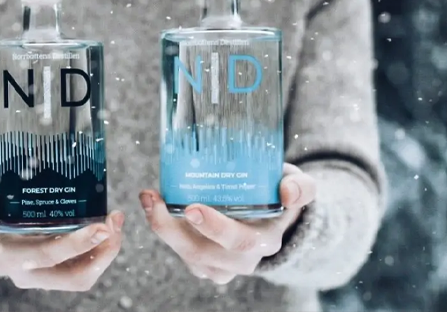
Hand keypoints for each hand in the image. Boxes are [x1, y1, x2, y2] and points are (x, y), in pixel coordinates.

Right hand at [0, 175, 123, 291]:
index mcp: (6, 257)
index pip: (46, 257)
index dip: (76, 244)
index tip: (101, 227)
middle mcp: (25, 273)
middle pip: (74, 276)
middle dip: (102, 252)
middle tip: (115, 223)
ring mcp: (42, 274)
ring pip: (83, 276)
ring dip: (106, 253)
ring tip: (116, 221)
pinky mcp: (54, 267)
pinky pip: (83, 267)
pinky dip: (100, 250)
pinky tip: (108, 224)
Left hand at [140, 163, 315, 283]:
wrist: (272, 211)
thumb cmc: (279, 192)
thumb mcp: (299, 185)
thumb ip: (301, 187)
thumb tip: (289, 191)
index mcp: (264, 240)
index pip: (239, 241)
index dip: (215, 227)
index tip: (192, 208)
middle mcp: (241, 259)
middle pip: (203, 252)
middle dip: (175, 230)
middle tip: (158, 202)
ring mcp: (219, 264)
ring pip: (186, 254)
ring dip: (162, 227)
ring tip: (148, 198)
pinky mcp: (202, 262)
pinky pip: (179, 251)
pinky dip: (162, 229)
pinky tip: (152, 204)